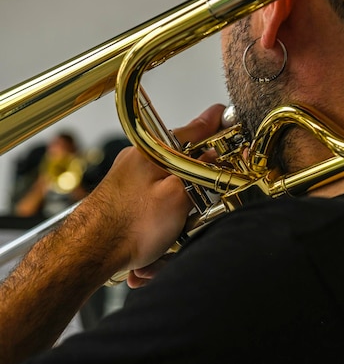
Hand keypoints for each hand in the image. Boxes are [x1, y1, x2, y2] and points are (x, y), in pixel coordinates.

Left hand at [75, 104, 226, 280]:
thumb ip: (200, 171)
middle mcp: (139, 161)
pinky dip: (161, 228)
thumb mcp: (177, 195)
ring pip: (171, 191)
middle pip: (184, 164)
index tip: (226, 117)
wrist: (88, 254)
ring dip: (178, 217)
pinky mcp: (128, 200)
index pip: (194, 130)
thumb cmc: (126, 227)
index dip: (216, 125)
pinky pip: (156, 208)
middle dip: (197, 190)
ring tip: (172, 236)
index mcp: (152, 151)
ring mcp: (132, 180)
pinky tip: (158, 246)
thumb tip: (215, 154)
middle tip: (200, 208)